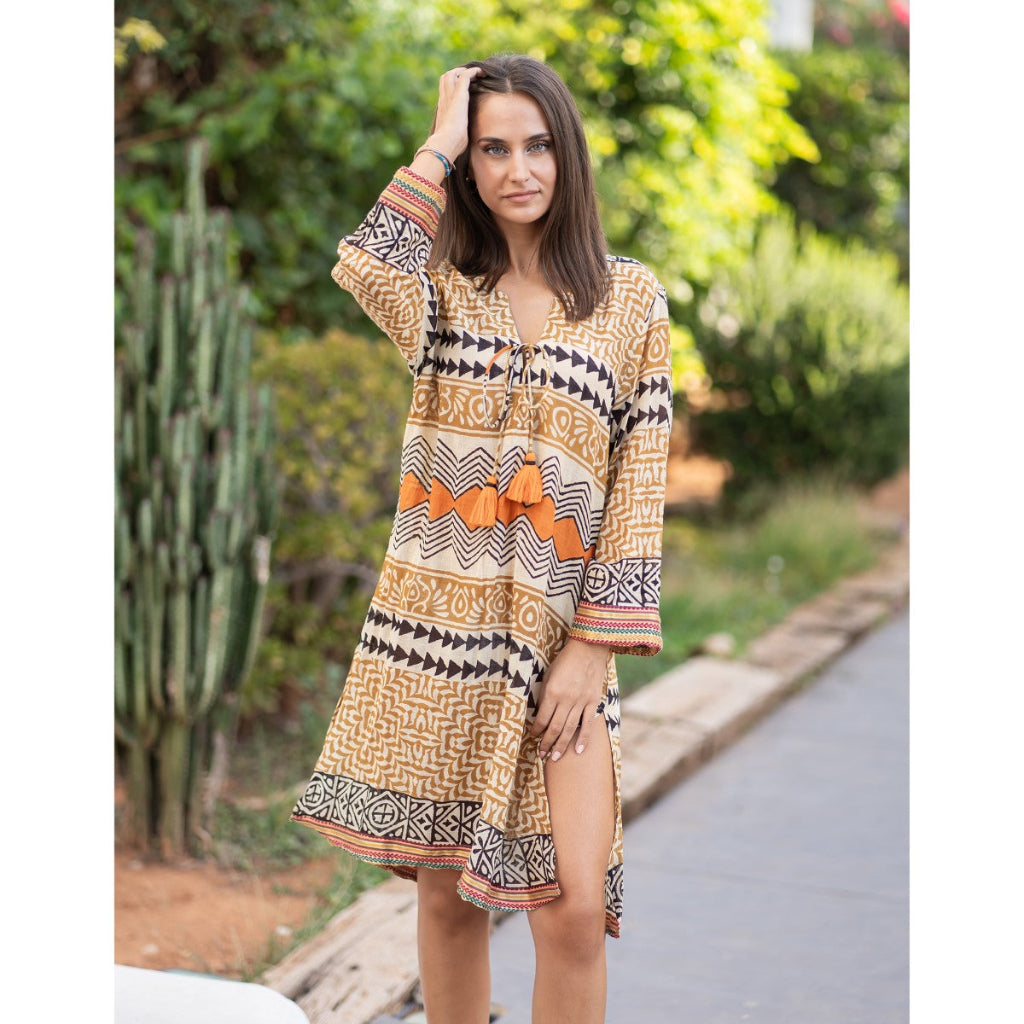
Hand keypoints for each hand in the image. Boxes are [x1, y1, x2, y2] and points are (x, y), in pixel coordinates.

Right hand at [425, 66, 482, 161]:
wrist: (445, 145)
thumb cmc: (449, 150)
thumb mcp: (454, 145)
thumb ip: (457, 146)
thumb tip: (459, 168)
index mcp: (443, 112)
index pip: (445, 93)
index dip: (453, 88)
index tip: (465, 90)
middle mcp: (444, 102)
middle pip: (446, 79)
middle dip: (458, 75)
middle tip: (472, 77)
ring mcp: (450, 97)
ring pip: (453, 74)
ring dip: (465, 71)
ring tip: (479, 73)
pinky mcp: (458, 95)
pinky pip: (465, 76)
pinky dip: (473, 72)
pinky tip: (482, 72)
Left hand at [530, 639, 610, 762]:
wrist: (588, 648)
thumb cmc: (565, 660)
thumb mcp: (548, 674)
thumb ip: (545, 695)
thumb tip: (541, 714)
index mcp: (553, 692)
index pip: (542, 718)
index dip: (536, 730)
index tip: (532, 737)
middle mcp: (566, 699)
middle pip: (555, 727)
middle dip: (546, 742)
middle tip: (541, 753)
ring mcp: (581, 702)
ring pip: (570, 729)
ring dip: (561, 744)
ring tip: (554, 757)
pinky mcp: (593, 701)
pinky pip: (587, 724)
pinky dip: (583, 738)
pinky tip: (577, 750)